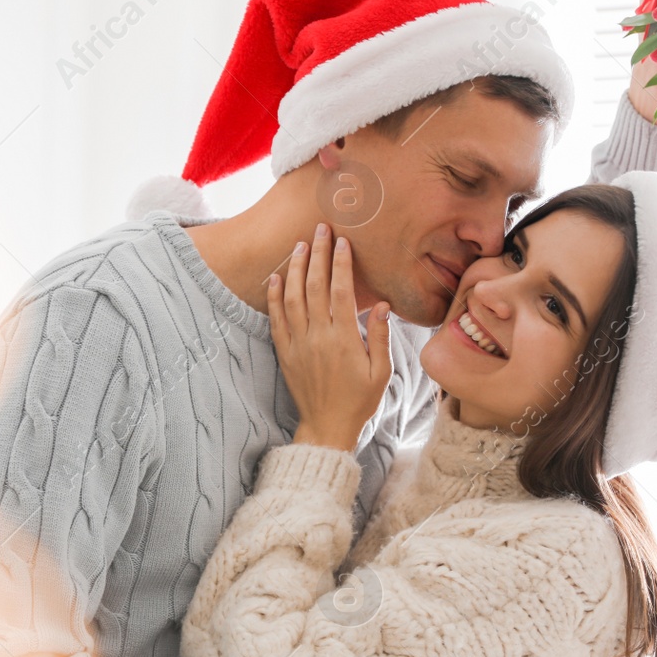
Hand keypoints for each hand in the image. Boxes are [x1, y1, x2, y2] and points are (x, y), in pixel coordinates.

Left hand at [268, 225, 390, 452]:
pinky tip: (277, 277)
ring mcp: (298, 344)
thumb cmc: (359, 400)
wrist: (327, 427)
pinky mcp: (284, 352)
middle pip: (315, 286)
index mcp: (344, 340)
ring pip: (293, 297)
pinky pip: (276, 319)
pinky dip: (275, 296)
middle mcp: (318, 337)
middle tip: (321, 229)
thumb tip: (381, 304)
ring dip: (296, 268)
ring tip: (301, 245)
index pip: (341, 291)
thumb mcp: (381, 372)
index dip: (341, 263)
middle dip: (318, 254)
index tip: (343, 241)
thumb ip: (379, 336)